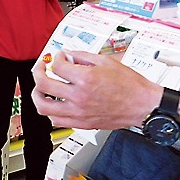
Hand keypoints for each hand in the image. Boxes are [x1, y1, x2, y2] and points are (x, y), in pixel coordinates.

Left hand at [31, 51, 161, 130]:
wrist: (142, 105)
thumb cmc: (130, 85)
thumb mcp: (106, 61)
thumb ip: (82, 57)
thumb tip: (67, 55)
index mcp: (86, 79)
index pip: (57, 66)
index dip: (56, 58)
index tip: (60, 57)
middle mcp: (79, 97)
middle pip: (43, 85)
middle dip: (38, 72)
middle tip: (41, 68)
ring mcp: (79, 112)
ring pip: (43, 107)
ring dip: (37, 94)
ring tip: (40, 88)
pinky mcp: (82, 123)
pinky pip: (56, 121)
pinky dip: (50, 111)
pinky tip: (54, 103)